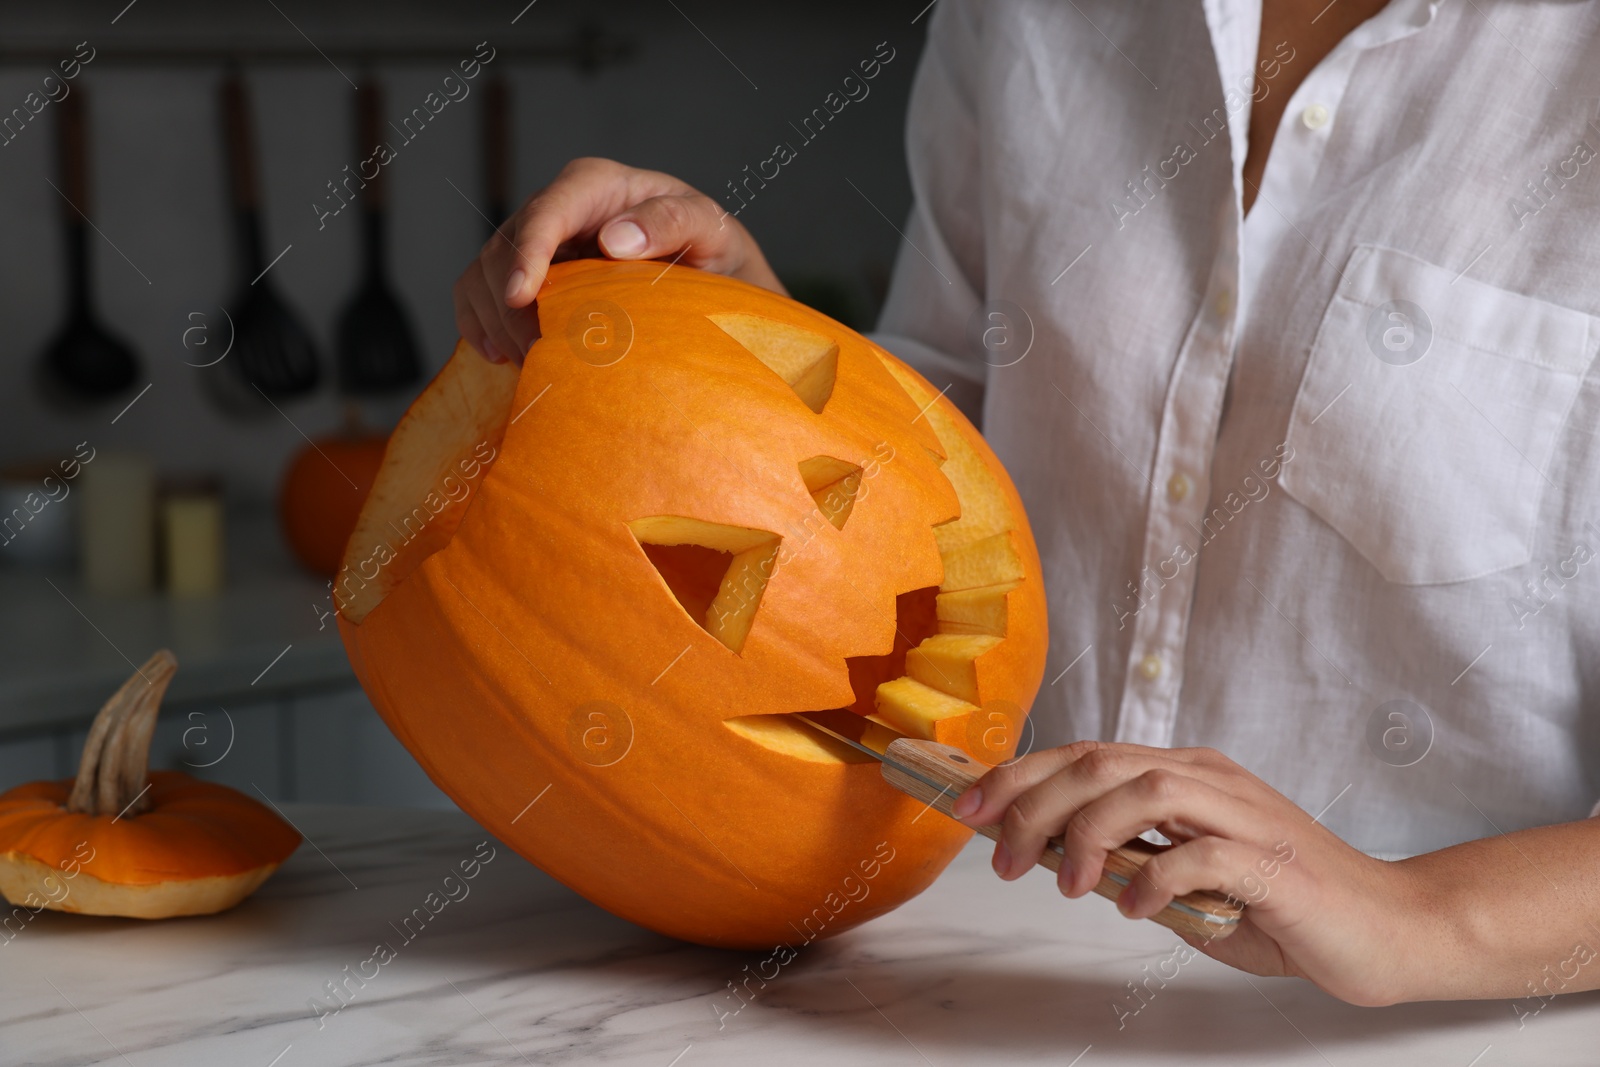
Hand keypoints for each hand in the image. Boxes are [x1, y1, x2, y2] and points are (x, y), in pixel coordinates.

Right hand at [453, 156, 785, 364]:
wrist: (708, 276)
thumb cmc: (711, 247)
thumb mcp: (710, 229)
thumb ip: (673, 222)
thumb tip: (614, 239)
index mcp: (597, 186)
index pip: (547, 211)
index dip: (526, 253)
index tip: (521, 298)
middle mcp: (558, 209)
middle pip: (504, 248)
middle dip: (513, 307)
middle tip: (542, 358)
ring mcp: (536, 243)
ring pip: (483, 274)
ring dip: (497, 323)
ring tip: (530, 366)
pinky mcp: (525, 275)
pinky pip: (476, 294)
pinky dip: (479, 326)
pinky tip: (502, 357)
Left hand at [952, 740, 1429, 1005]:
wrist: (1388, 927)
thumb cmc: (1285, 906)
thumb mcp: (1186, 881)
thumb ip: (1129, 861)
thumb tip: (1051, 858)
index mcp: (1186, 775)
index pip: (1085, 755)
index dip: (1019, 775)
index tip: (967, 809)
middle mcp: (1210, 780)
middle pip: (1100, 762)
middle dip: (1033, 802)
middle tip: (999, 854)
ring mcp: (1244, 815)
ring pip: (1143, 788)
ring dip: (1087, 834)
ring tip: (1064, 883)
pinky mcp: (1274, 863)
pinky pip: (1201, 853)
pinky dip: (1153, 877)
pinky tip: (1132, 906)